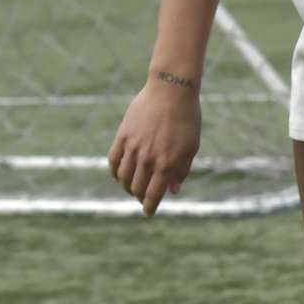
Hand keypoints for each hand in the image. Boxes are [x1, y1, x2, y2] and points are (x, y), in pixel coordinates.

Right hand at [106, 73, 201, 214]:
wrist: (171, 91)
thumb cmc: (187, 119)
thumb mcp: (191, 146)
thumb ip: (181, 170)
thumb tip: (172, 191)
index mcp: (167, 164)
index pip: (154, 194)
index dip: (150, 206)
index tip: (148, 213)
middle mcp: (148, 159)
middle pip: (137, 188)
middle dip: (140, 197)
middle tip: (143, 198)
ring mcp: (133, 148)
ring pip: (123, 177)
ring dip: (126, 186)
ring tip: (132, 188)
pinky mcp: (122, 136)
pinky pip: (113, 161)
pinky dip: (114, 172)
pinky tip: (119, 175)